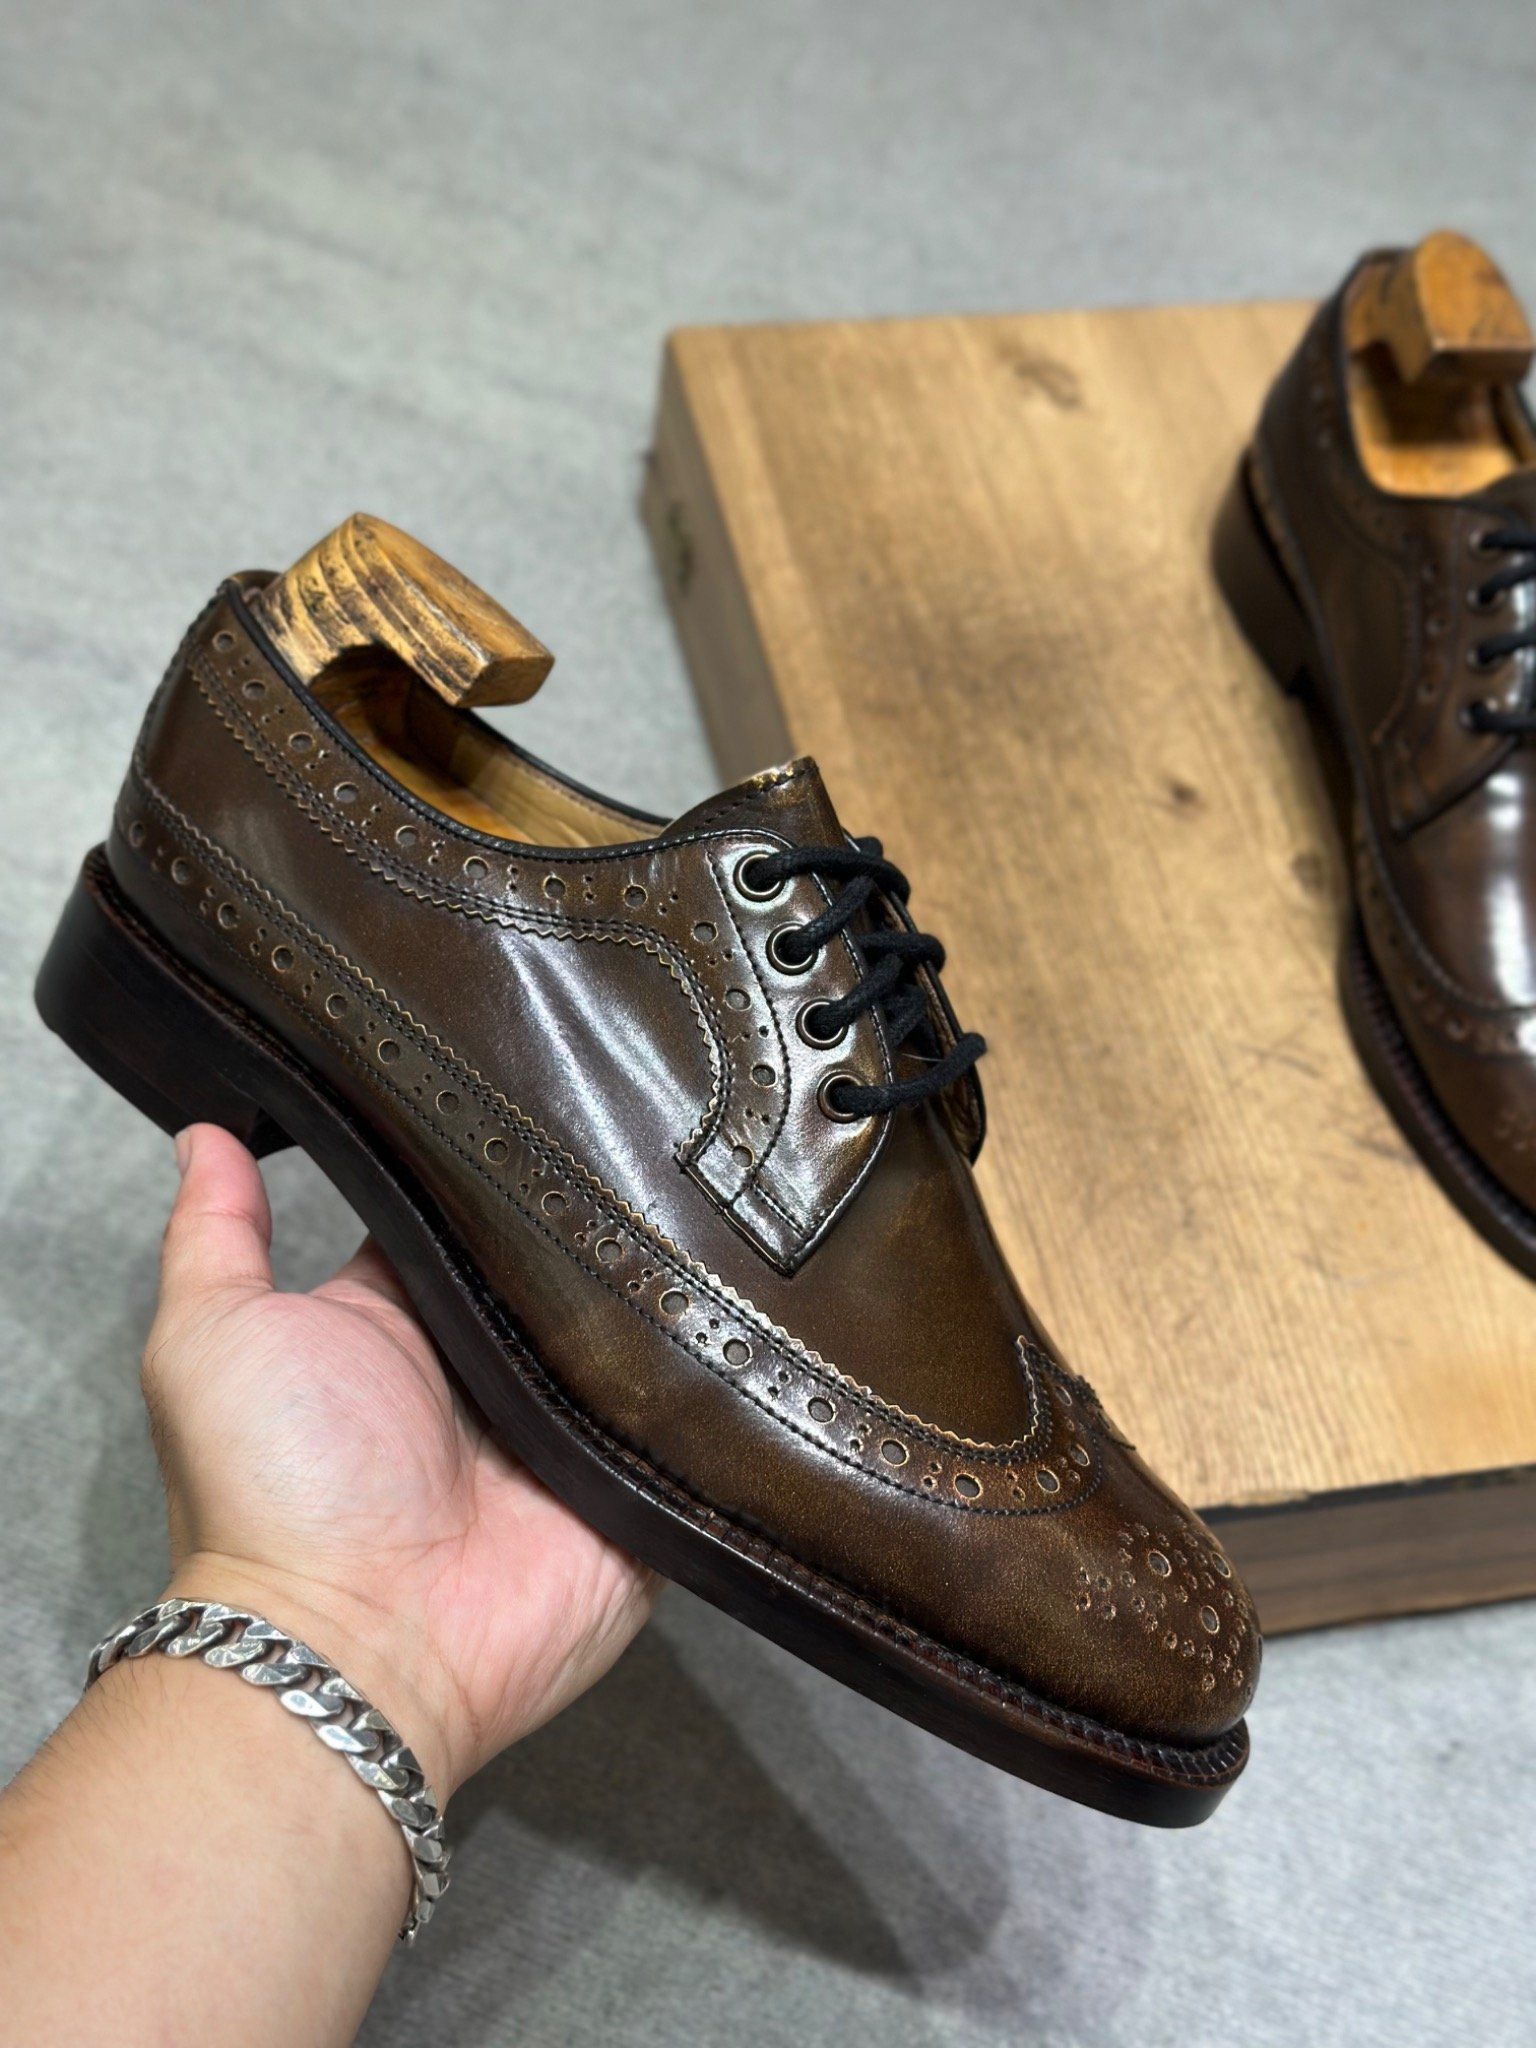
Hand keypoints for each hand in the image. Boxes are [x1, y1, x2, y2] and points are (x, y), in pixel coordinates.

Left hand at [142, 1123, 658, 1800]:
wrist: (358, 1646)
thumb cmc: (270, 1491)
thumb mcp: (214, 1337)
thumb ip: (218, 1233)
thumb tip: (206, 1130)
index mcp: (401, 1319)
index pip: (462, 1210)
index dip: (490, 1151)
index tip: (535, 1073)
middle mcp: (490, 1366)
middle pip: (560, 1260)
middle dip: (597, 1204)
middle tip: (652, 1109)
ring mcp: (570, 1426)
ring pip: (639, 1324)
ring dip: (668, 1277)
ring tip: (719, 1181)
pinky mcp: (639, 1483)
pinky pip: (698, 1415)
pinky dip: (719, 1371)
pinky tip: (754, 1298)